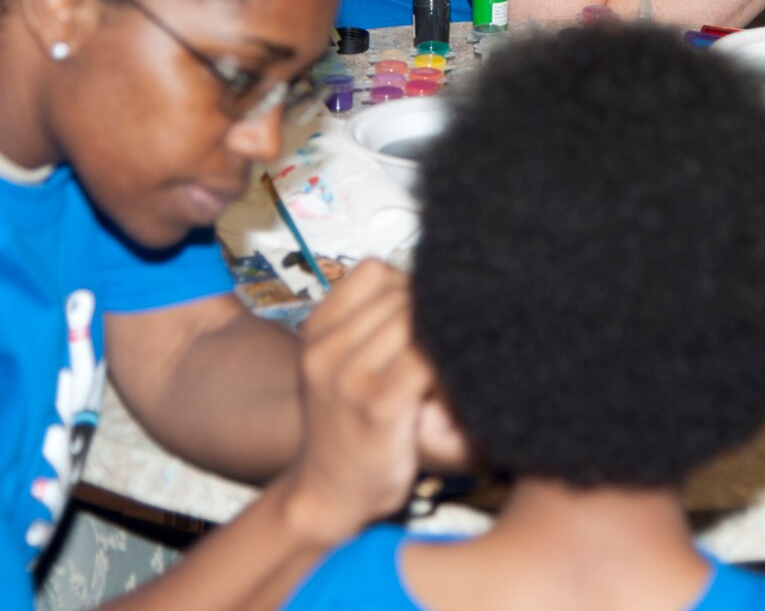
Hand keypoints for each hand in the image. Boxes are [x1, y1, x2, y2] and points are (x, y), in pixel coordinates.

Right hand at [274, 262, 434, 543]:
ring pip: (417, 323)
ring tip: (444, 369)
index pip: (375, 271)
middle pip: (402, 295)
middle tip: (443, 347)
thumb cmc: (347, 424)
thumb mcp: (336, 364)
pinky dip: (447, 369)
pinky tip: (447, 389)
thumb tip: (429, 279)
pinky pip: (428, 361)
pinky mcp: (379, 407)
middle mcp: (326, 349)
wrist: (329, 493)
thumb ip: (366, 322)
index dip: (408, 286)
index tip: (422, 317)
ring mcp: (349, 378)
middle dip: (432, 315)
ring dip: (442, 340)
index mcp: (317, 331)